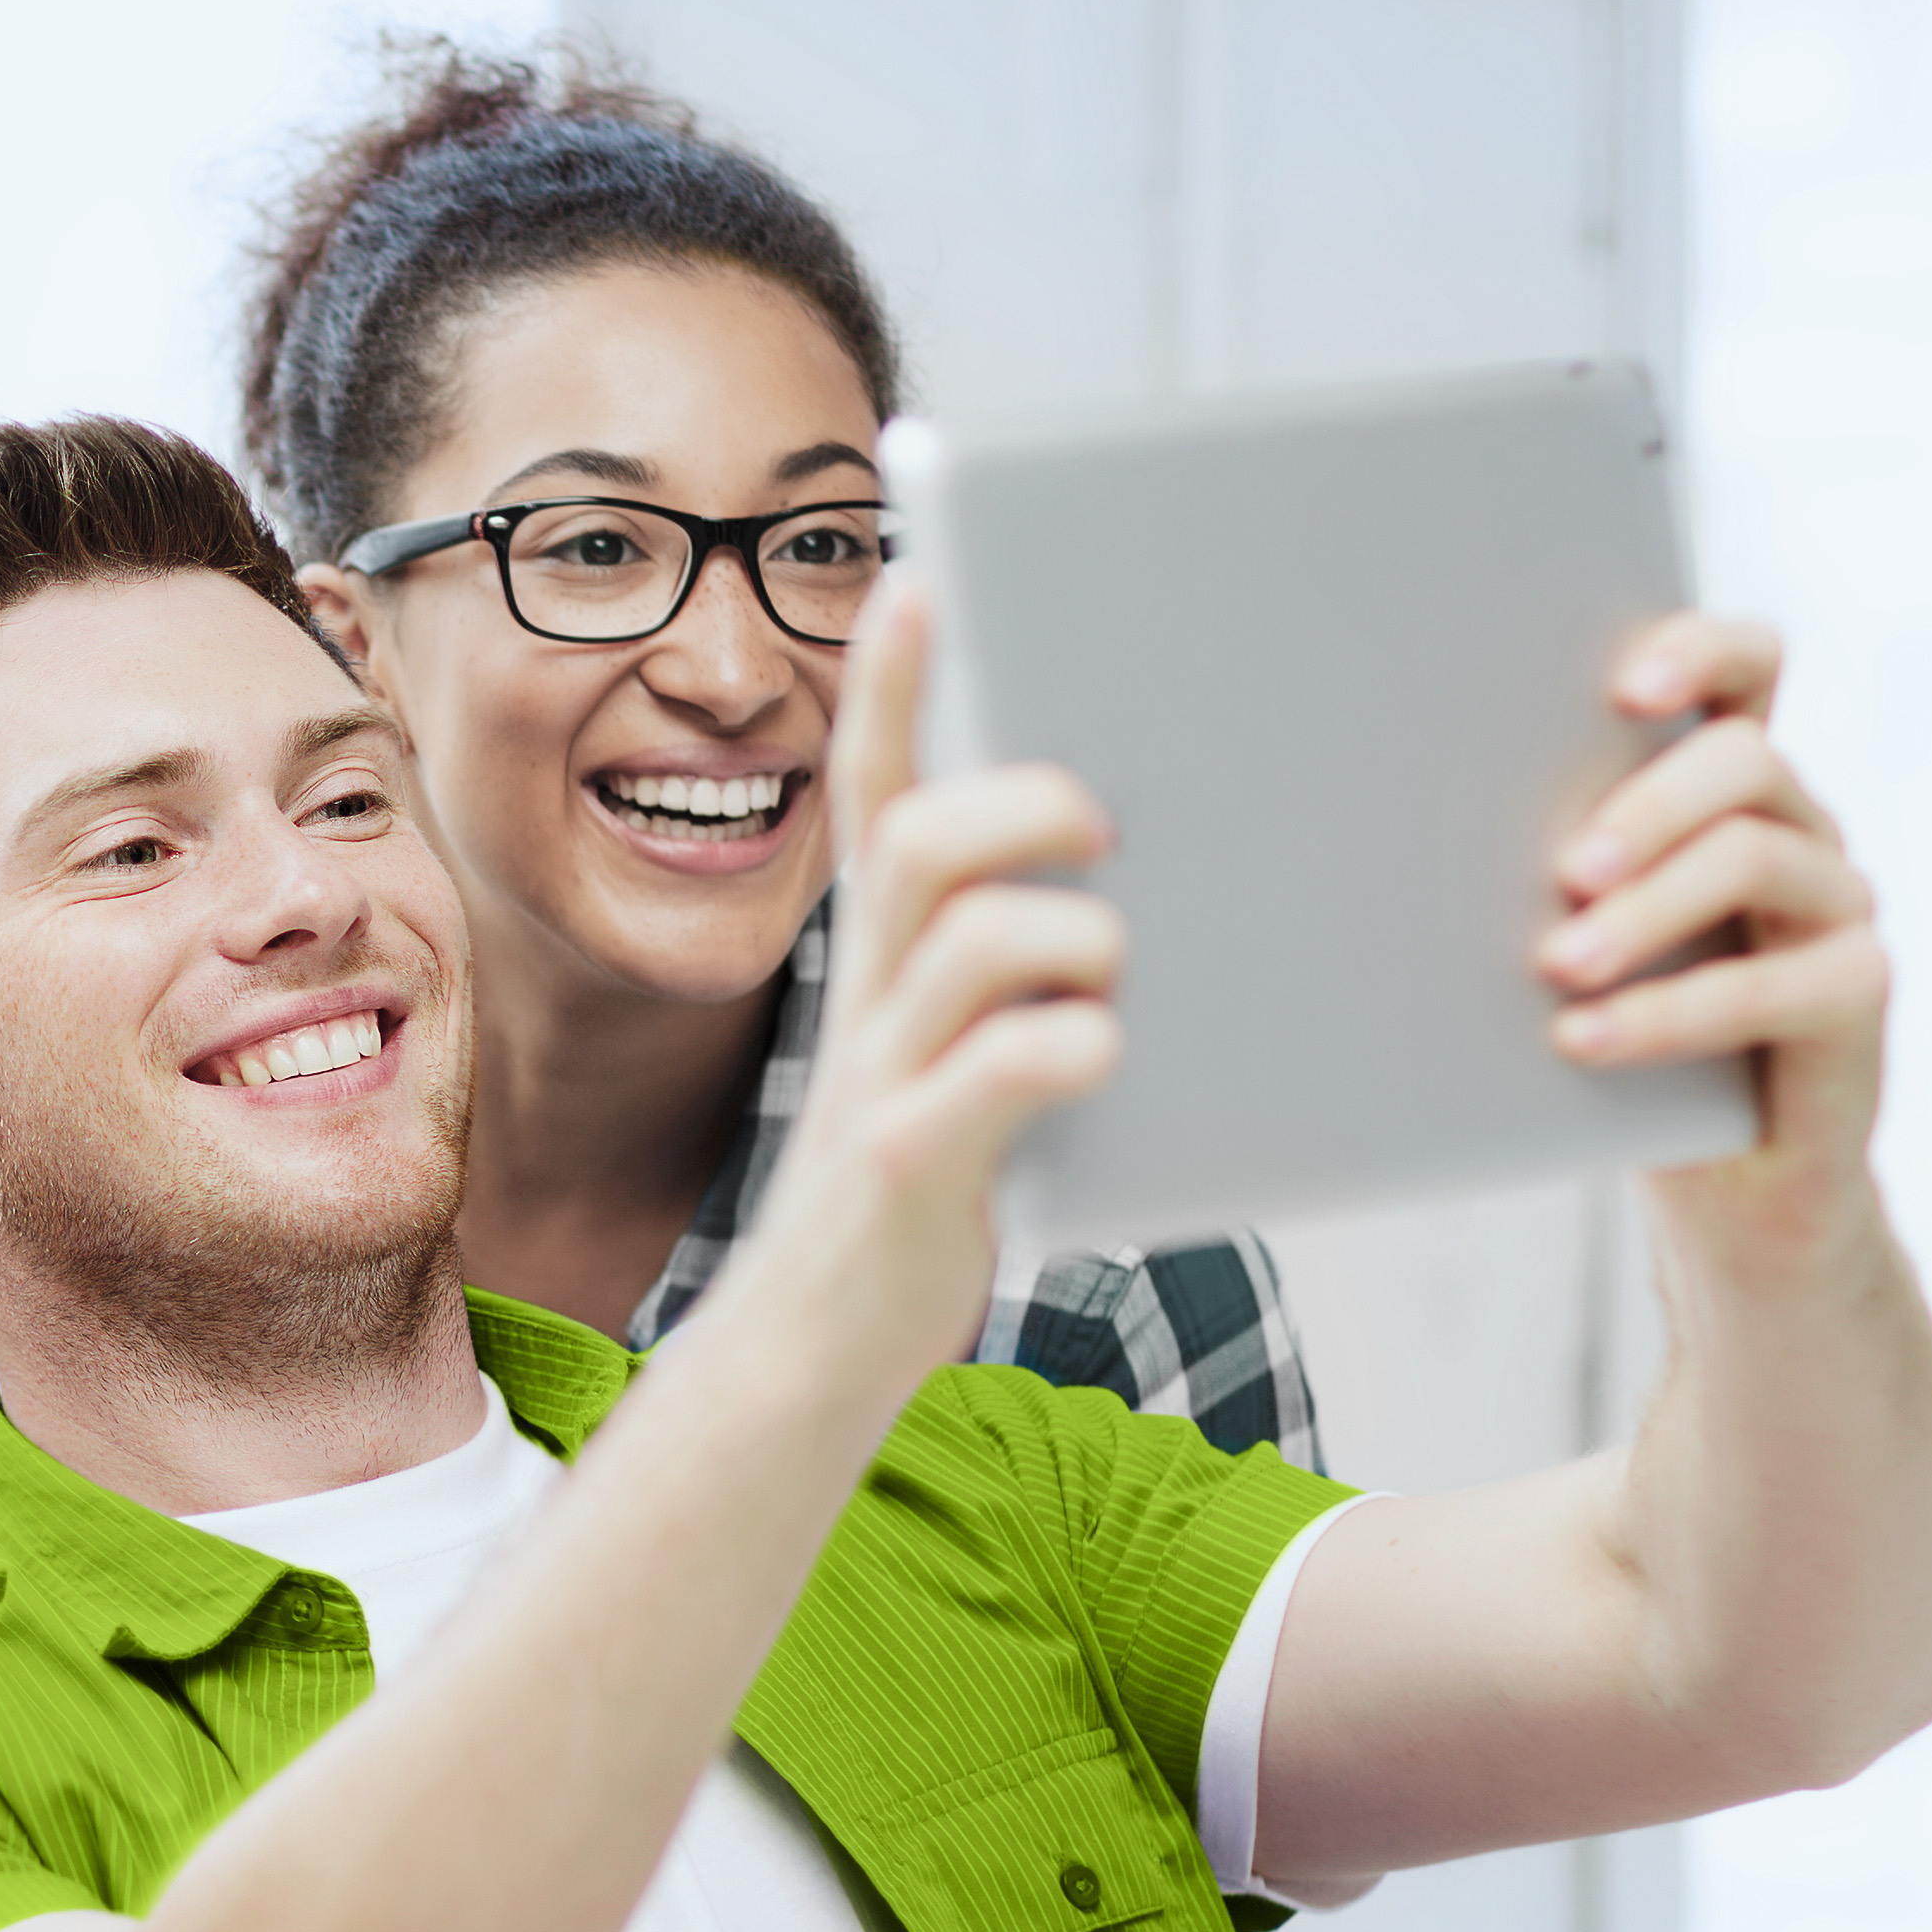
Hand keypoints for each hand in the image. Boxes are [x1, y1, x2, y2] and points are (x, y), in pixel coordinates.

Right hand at [729, 580, 1125, 1374]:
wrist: (813, 1351)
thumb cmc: (918, 1187)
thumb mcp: (948, 1053)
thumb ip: (1010, 964)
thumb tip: (1117, 862)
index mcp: (884, 964)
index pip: (870, 793)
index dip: (888, 686)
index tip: (919, 579)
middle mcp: (869, 1005)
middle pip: (914, 844)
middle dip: (1020, 802)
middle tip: (1103, 824)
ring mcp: (881, 1085)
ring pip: (964, 947)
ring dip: (1067, 931)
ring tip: (1115, 969)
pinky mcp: (909, 1172)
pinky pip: (991, 1080)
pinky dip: (1064, 1047)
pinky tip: (1104, 1055)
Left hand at [1540, 613, 1887, 1261]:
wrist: (1723, 1178)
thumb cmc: (1622, 1034)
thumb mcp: (1568, 939)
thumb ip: (1532, 875)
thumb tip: (1395, 834)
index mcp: (1726, 790)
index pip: (1748, 671)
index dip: (1699, 653)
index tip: (1624, 689)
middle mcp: (1797, 829)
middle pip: (1746, 760)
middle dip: (1644, 806)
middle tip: (1562, 869)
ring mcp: (1837, 907)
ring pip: (1758, 857)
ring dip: (1644, 910)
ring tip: (1558, 965)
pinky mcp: (1857, 994)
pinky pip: (1774, 985)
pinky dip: (1665, 1013)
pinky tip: (1582, 1038)